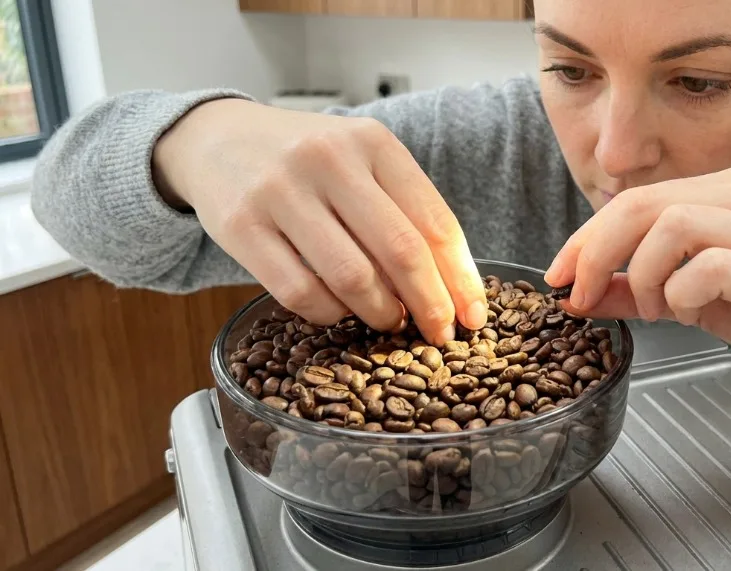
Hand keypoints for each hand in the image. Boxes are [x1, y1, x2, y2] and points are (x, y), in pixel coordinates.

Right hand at [153, 98, 487, 344]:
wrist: (216, 138)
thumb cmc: (306, 161)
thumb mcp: (361, 162)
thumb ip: (403, 211)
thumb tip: (453, 288)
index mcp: (372, 143)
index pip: (435, 222)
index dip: (460, 278)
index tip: (473, 316)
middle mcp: (329, 160)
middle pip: (401, 252)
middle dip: (430, 305)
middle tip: (439, 334)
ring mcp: (281, 191)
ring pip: (352, 278)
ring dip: (380, 313)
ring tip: (388, 319)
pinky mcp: (241, 225)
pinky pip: (300, 292)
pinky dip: (329, 314)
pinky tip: (338, 311)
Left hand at [545, 168, 730, 411]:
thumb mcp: (693, 300)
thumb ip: (635, 290)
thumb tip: (579, 294)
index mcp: (722, 193)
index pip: (633, 200)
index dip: (584, 238)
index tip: (557, 276)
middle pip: (642, 203)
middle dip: (594, 252)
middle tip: (577, 295)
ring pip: (672, 225)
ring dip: (641, 274)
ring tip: (652, 309)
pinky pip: (709, 266)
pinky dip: (681, 293)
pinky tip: (689, 313)